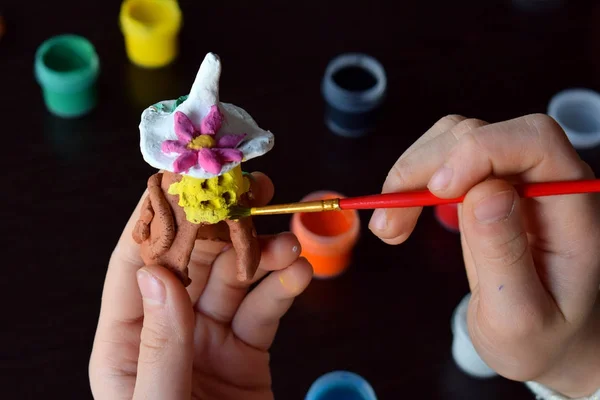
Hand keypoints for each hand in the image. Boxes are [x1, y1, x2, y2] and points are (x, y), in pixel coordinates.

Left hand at [89, 172, 312, 399]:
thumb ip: (161, 343)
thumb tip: (156, 273)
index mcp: (127, 339)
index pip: (138, 261)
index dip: (160, 216)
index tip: (187, 179)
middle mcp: (169, 329)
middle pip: (194, 260)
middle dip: (224, 223)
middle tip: (254, 192)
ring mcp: (210, 338)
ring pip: (237, 279)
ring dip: (264, 254)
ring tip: (289, 243)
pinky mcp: (249, 352)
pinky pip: (266, 309)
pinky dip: (285, 287)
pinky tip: (299, 274)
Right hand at [369, 114, 599, 396]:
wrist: (547, 343)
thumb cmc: (541, 337)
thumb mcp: (521, 317)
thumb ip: (505, 256)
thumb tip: (482, 192)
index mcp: (573, 208)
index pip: (535, 141)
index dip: (482, 150)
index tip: (438, 191)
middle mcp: (545, 180)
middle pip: (483, 133)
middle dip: (428, 168)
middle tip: (389, 222)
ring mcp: (513, 178)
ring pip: (454, 138)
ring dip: (411, 173)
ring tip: (389, 226)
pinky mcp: (484, 184)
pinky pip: (443, 158)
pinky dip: (411, 180)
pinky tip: (399, 214)